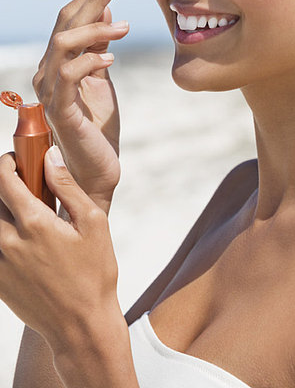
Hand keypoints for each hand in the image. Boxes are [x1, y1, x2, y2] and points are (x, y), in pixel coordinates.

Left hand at [0, 147, 120, 351]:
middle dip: (3, 184)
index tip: (16, 158)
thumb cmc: (95, 273)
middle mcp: (10, 241)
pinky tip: (22, 239)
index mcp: (35, 224)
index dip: (6, 162)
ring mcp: (0, 263)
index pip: (4, 180)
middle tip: (21, 183)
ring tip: (22, 212)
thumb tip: (50, 157)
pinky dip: (2, 234)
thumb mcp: (93, 223)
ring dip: (1, 211)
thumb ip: (67, 187)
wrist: (82, 326)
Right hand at [32, 0, 129, 210]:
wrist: (95, 170)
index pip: (70, 19)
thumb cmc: (98, 127)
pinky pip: (70, 74)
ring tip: (125, 27)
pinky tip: (112, 58)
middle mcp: (49, 72)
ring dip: (95, 28)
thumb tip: (107, 11)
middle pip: (65, 22)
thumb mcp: (101, 78)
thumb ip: (99, 47)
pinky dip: (91, 59)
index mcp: (59, 63)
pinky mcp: (61, 109)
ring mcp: (51, 90)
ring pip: (63, 42)